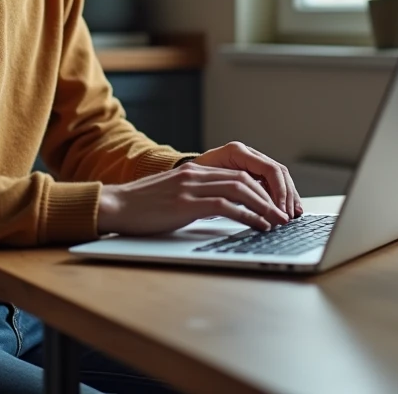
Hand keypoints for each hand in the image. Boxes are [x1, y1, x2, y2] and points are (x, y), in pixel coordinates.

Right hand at [97, 163, 290, 235]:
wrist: (114, 207)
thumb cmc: (141, 208)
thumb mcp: (172, 196)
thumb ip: (195, 196)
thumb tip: (220, 210)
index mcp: (194, 171)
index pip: (237, 174)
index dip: (260, 189)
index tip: (274, 205)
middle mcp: (195, 175)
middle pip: (244, 179)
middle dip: (268, 197)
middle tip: (283, 214)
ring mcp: (191, 187)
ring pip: (240, 189)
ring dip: (264, 206)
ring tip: (278, 221)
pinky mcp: (186, 204)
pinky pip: (226, 206)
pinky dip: (247, 216)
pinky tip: (258, 226)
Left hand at [193, 141, 302, 218]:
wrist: (181, 177)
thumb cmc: (190, 180)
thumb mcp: (207, 184)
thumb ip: (229, 190)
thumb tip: (251, 207)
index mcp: (237, 152)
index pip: (269, 169)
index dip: (279, 191)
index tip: (279, 210)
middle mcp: (247, 154)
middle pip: (278, 173)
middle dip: (287, 196)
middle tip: (289, 216)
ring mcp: (251, 162)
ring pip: (279, 178)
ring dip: (288, 197)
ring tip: (293, 215)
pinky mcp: (252, 173)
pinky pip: (273, 183)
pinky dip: (281, 197)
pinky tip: (285, 210)